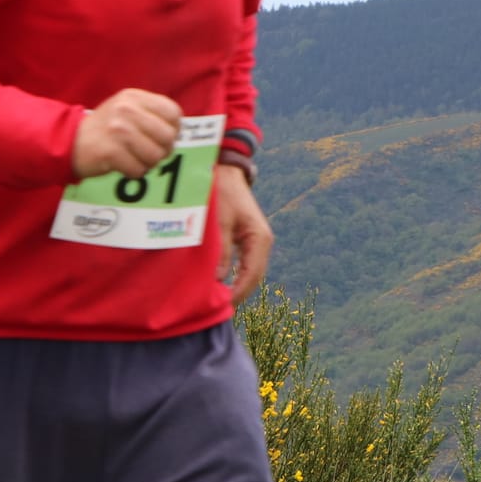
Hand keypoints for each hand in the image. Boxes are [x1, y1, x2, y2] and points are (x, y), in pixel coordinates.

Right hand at [72, 88, 181, 178]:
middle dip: (162, 150)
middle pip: (168, 136)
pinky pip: (138, 170)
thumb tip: (177, 132)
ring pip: (155, 156)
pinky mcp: (110, 152)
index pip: (173, 112)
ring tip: (133, 158)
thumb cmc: (104, 129)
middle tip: (147, 152)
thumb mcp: (125, 109)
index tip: (159, 137)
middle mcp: (126, 110)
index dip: (172, 129)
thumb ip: (150, 114)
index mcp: (134, 97)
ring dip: (147, 163)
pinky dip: (133, 172)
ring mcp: (118, 130)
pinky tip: (121, 165)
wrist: (69, 141)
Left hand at [211, 164, 271, 304]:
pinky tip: (220, 285)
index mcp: (260, 239)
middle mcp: (262, 242)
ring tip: (218, 302)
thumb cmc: (222, 194)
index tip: (223, 306)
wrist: (225, 172)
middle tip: (218, 309)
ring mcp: (256, 242)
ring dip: (236, 286)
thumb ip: (221, 251)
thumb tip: (219, 280)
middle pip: (253, 277)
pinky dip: (233, 275)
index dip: (239, 292)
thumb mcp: (220, 223)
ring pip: (249, 271)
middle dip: (238, 293)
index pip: (253, 275)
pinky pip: (243, 263)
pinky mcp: (247, 239)